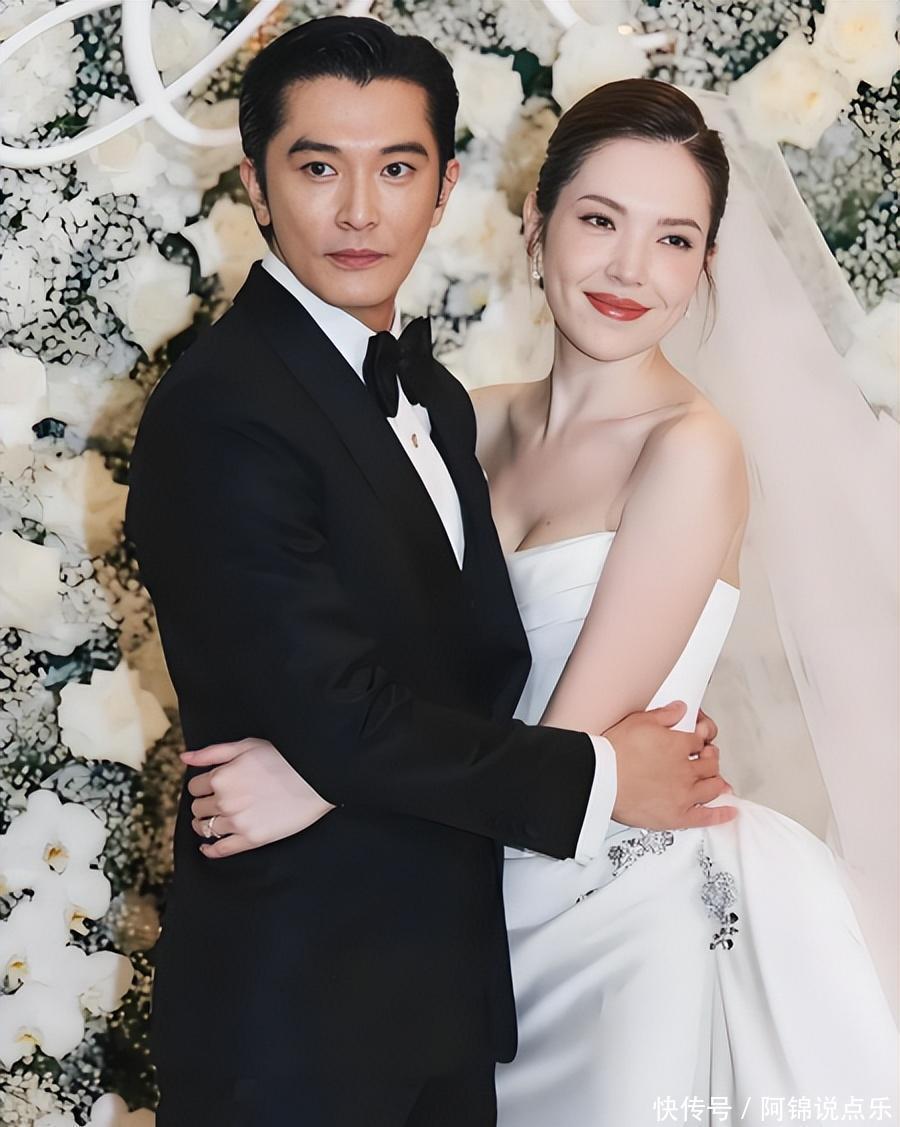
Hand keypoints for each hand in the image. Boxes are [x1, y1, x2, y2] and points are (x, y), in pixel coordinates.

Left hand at [181, 738, 335, 857]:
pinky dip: (210, 850)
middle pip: (198, 808)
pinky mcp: (251, 839)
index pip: (195, 786)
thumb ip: (212, 752)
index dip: (203, 784)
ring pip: (205, 828)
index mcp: (221, 777)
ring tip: (215, 819)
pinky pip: (220, 850)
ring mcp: (238, 823)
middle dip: (205, 803)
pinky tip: (207, 847)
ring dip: (205, 823)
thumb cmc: (284, 757)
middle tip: (217, 801)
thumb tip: (184, 757)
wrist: (317, 778)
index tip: (213, 785)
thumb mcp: (247, 745)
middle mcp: (225, 802)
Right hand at [604, 700, 735, 829]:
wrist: (600, 779)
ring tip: (716, 781)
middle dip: (710, 758)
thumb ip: (663, 715)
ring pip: (713, 787)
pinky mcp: (677, 815)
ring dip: (717, 781)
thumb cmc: (613, 752)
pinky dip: (721, 814)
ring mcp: (683, 794)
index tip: (697, 740)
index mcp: (678, 745)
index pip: (699, 740)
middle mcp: (685, 770)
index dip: (700, 738)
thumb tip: (679, 709)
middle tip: (706, 758)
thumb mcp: (637, 721)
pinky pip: (706, 816)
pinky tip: (729, 811)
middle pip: (710, 763)